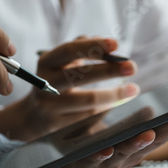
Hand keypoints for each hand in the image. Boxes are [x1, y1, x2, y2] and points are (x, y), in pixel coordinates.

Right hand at [0, 37, 138, 141]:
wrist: (33, 115)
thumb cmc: (56, 80)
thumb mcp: (61, 62)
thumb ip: (81, 49)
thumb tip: (107, 43)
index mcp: (46, 62)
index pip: (69, 51)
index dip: (92, 47)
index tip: (116, 44)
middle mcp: (46, 84)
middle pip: (79, 77)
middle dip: (109, 71)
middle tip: (132, 67)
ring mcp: (52, 107)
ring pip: (88, 101)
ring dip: (114, 95)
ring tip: (133, 89)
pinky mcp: (60, 125)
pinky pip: (89, 116)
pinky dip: (106, 108)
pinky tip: (119, 102)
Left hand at [18, 110, 167, 167]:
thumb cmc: (89, 157)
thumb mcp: (114, 139)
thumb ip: (131, 125)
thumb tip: (152, 106)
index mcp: (135, 146)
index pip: (166, 127)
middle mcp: (127, 157)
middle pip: (154, 140)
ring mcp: (107, 165)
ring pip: (126, 152)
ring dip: (139, 143)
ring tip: (152, 132)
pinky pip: (93, 161)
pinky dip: (101, 155)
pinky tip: (106, 149)